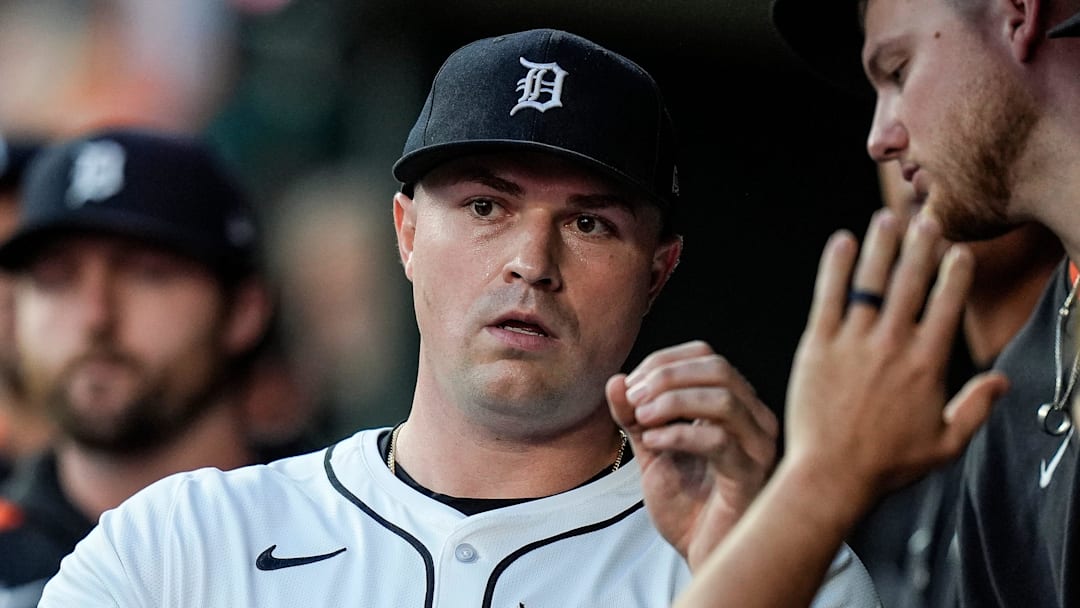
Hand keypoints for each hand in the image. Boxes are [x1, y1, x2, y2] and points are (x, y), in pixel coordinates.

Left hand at [606, 340, 778, 569]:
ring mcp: (758, 446)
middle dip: (665, 377)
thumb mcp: (650, 449)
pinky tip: (653, 444)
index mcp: (735, 404)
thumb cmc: (687, 502)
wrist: (700, 552)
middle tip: (633, 400)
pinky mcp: (751, 475)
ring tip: (642, 420)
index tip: (630, 387)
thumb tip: (615, 380)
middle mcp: (755, 418)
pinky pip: (719, 440)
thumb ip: (633, 416)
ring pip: (723, 398)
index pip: (705, 355)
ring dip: (672, 402)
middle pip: (717, 368)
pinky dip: (678, 434)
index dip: (663, 362)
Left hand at [784, 209, 1007, 511]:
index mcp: (926, 364)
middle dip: (920, 246)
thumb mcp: (945, 444)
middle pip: (910, 283)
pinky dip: (834, 267)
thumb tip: (1002, 381)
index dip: (955, 273)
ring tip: (887, 218)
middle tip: (926, 218)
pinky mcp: (817, 345)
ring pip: (870, 282)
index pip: (947, 305)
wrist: (831, 475)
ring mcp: (852, 342)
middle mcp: (891, 345)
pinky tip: (840, 242)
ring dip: (880, 246)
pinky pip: (828, 297)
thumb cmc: (887, 463)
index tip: (959, 251)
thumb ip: (976, 409)